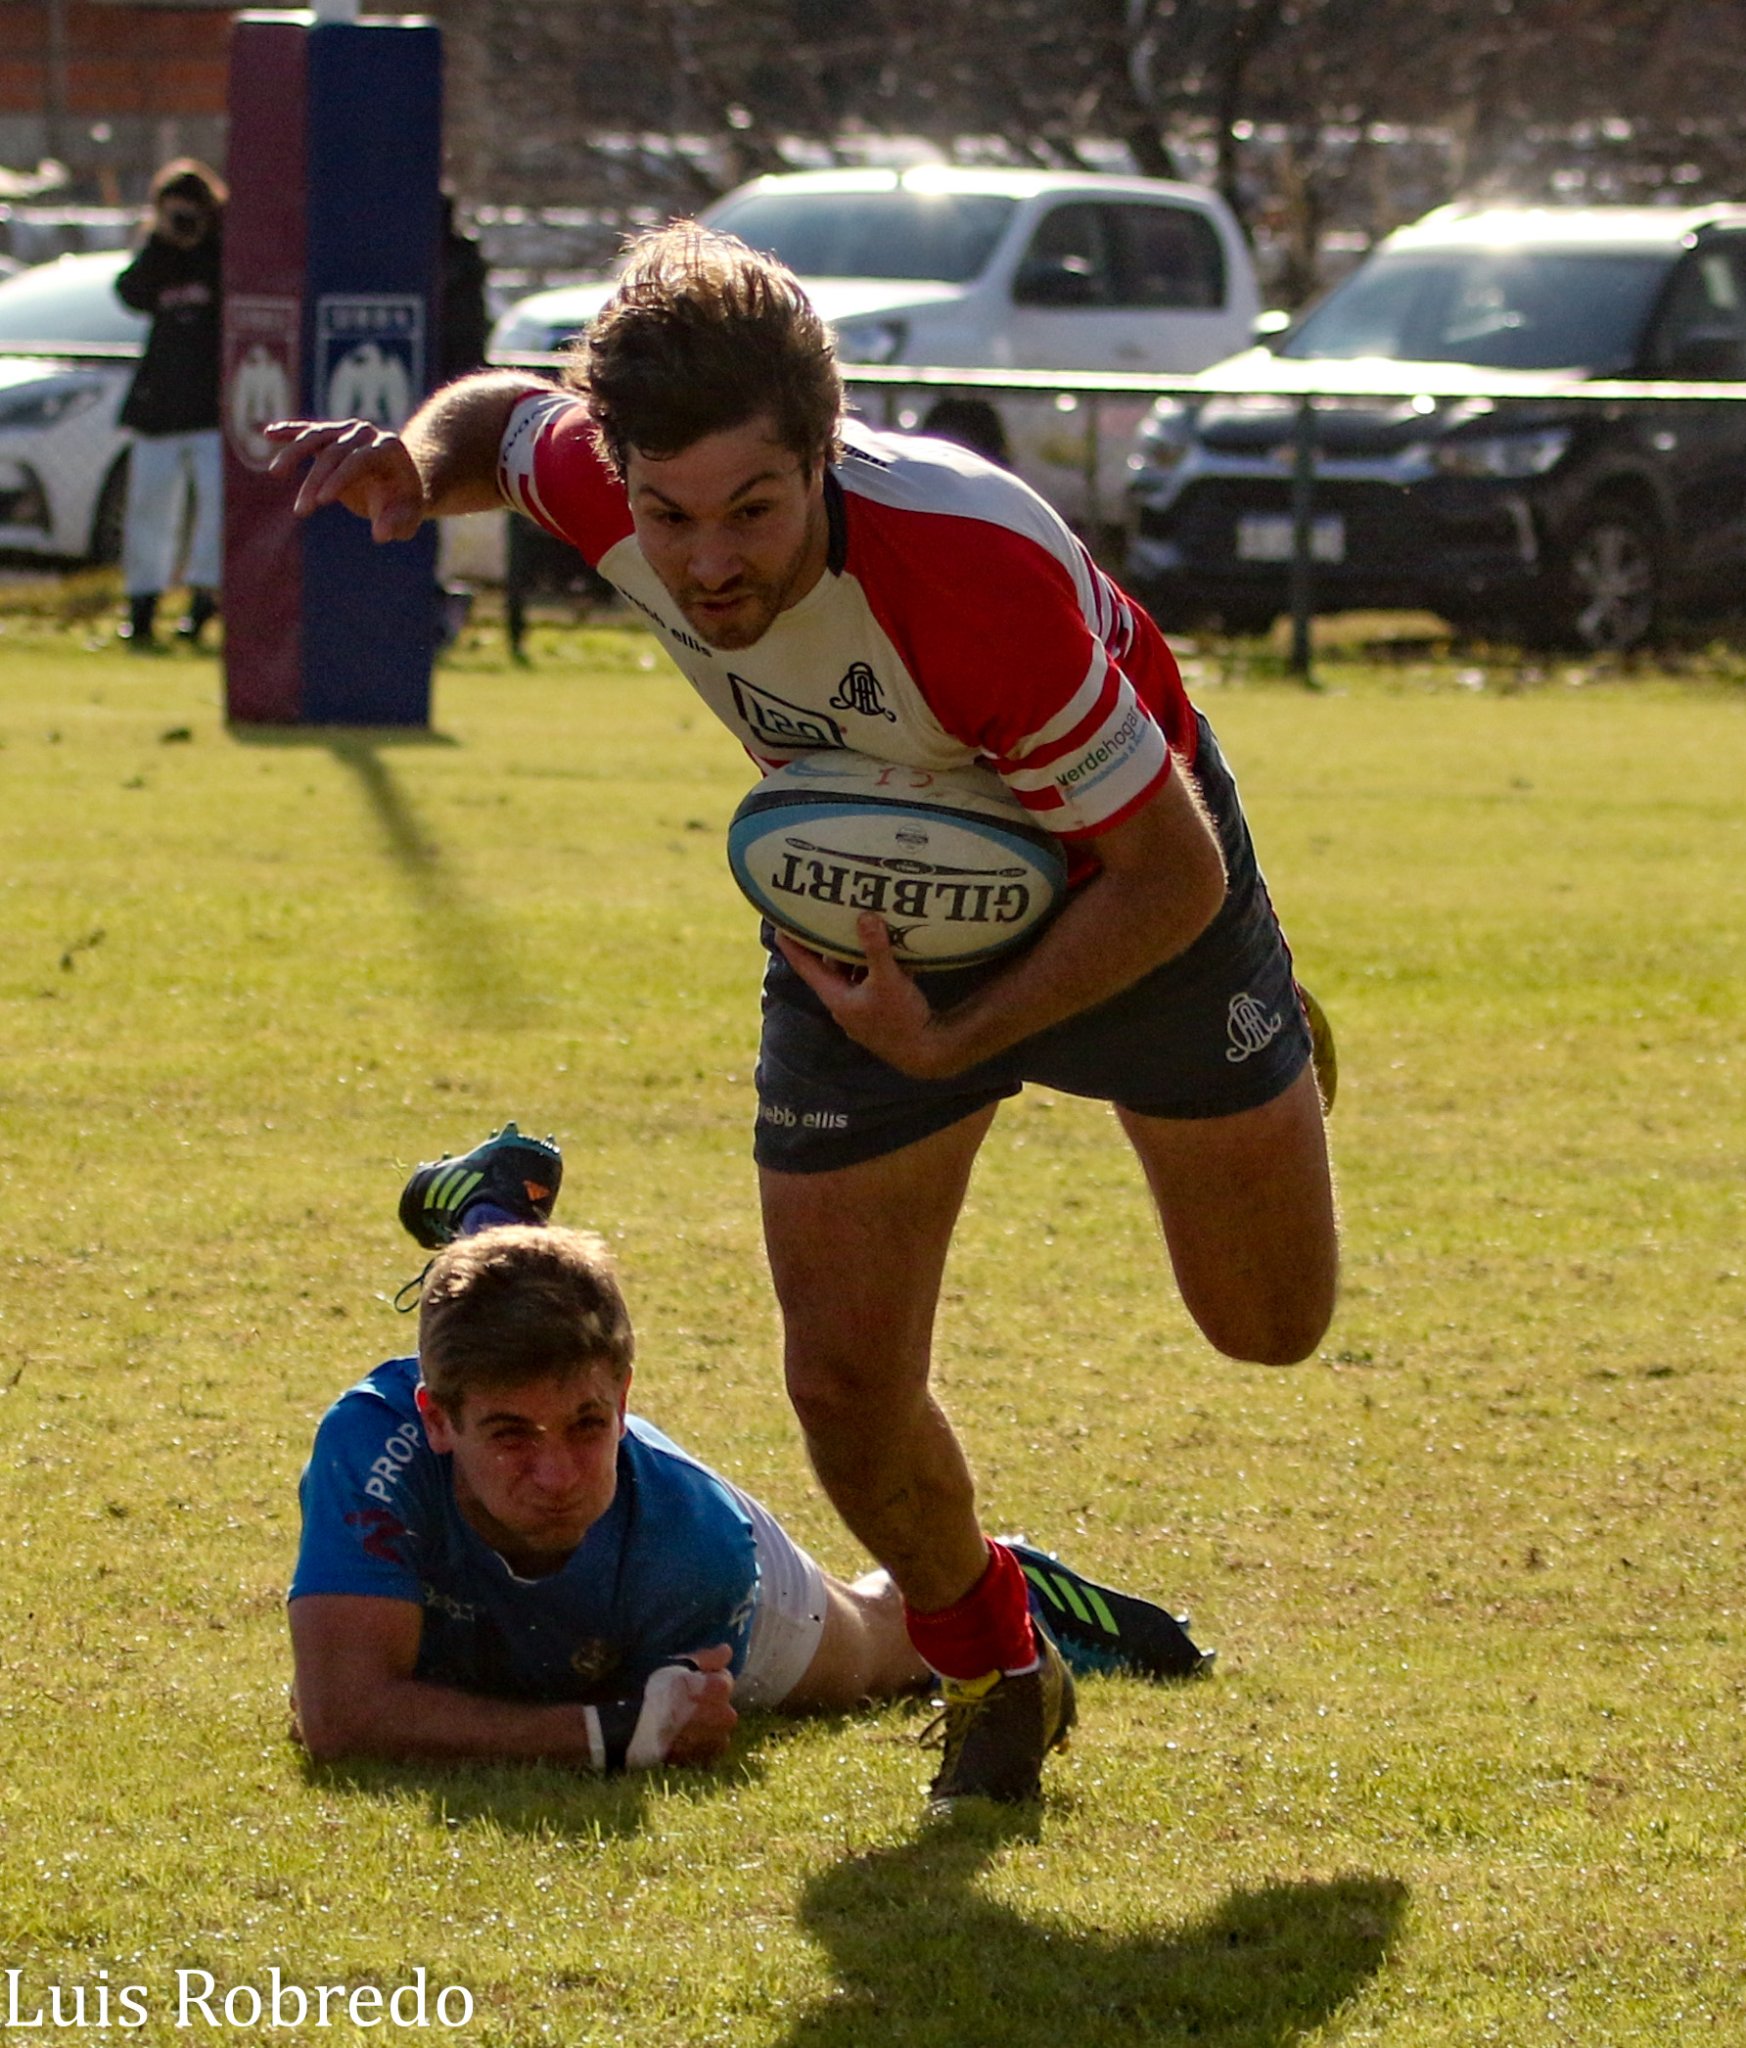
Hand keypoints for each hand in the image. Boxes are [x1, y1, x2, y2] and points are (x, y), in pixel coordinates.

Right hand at [262, 419, 426, 541]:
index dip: (338, 479)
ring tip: (275, 473)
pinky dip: (288, 432)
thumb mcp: (408, 517)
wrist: (400, 482)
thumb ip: (396, 523)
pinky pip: (307, 431)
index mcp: (389, 448)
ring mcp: (347, 430)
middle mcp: (367, 433)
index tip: (321, 501)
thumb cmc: (404, 503)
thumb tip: (380, 534)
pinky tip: (267, 433)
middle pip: (334, 452)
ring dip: (293, 454)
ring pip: (316, 436)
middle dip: (315, 481)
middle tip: (301, 511)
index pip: (358, 459)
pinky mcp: (331, 434)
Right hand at [628, 1645, 738, 1768]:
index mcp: (720, 1688)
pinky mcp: (705, 1759)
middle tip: (678, 1702)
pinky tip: (678, 1737)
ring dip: (704, 1722)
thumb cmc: (647, 1692)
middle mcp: (725, 1715)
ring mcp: (716, 1740)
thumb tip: (727, 1650)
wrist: (627, 1732)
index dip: (703, 1678)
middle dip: (706, 1700)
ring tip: (677, 1721)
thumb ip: (706, 1658)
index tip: (684, 1683)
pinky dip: (698, 1741)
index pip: (723, 1678)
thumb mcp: (673, 1665)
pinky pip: (709, 1746)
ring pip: (716, 1724)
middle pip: (721, 1702)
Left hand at [774, 915, 958, 1078]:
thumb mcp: (889, 980)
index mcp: (836, 997)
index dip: (792, 944)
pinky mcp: (879, 1011)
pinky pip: (872, 981)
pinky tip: (893, 949)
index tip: (781, 923)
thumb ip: (876, 949)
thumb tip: (865, 917)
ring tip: (861, 925)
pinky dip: (878, 966)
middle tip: (827, 915)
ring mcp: (861, 1009)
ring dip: (857, 953)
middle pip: (830, 967)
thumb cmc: (902, 1020)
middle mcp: (843, 1003)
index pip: (804, 966)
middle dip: (829, 942)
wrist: (927, 1052)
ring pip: (853, 973)